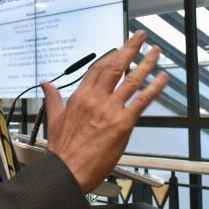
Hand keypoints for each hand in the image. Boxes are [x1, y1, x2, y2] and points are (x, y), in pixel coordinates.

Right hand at [43, 30, 168, 191]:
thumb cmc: (62, 151)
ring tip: (155, 52)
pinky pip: (141, 101)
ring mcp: (110, 110)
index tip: (119, 48)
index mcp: (80, 97)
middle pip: (115, 66)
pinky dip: (153, 88)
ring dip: (145, 63)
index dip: (111, 55)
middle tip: (140, 36)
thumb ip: (53, 98)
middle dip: (130, 48)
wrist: (66, 171)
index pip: (97, 68)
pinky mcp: (123, 124)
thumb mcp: (54, 119)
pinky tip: (161, 78)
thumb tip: (46, 84)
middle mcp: (96, 99)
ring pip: (131, 80)